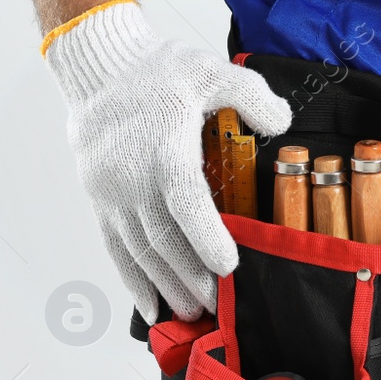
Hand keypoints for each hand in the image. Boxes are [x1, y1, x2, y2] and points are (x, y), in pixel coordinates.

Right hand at [45, 0, 291, 322]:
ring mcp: (111, 193)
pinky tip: (150, 306)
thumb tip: (282, 121)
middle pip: (163, 239)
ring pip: (138, 250)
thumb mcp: (211, 70)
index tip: (228, 266)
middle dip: (191, 277)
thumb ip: (251, 94)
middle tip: (217, 305)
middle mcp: (132, 177)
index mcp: (164, 149)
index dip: (206, 238)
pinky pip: (114, 248)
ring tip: (190, 312)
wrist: (98, 67)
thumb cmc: (158, 71)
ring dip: (165, 285)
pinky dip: (132, 280)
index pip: (185, 202)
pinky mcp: (98, 200)